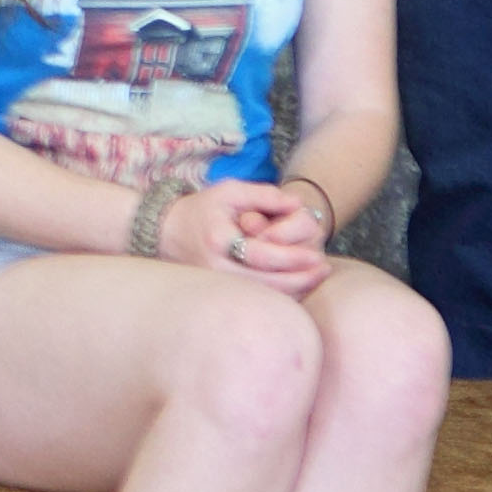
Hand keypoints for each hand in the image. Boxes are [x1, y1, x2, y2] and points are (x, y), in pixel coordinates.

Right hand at [188, 180, 332, 294]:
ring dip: (294, 290)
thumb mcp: (230, 191)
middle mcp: (215, 268)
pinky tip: (298, 284)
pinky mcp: (219, 293)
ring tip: (316, 277)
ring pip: (263, 297)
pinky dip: (280, 294)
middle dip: (300, 279)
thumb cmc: (203, 209)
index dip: (292, 258)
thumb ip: (264, 195)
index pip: (261, 256)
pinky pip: (256, 300)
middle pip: (266, 284)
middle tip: (324, 269)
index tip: (317, 256)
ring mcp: (216, 285)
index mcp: (218, 241)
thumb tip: (297, 204)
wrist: (167, 232)